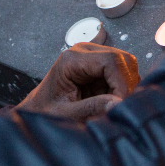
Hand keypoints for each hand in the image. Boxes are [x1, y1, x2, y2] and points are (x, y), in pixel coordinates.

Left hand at [17, 43, 139, 120]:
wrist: (39, 108)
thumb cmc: (46, 110)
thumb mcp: (66, 114)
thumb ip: (91, 108)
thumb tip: (118, 103)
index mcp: (71, 59)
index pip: (110, 61)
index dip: (121, 83)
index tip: (120, 103)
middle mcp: (84, 51)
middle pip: (122, 60)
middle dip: (125, 85)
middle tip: (118, 106)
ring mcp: (93, 55)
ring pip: (126, 65)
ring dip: (123, 86)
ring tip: (109, 103)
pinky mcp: (99, 64)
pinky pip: (122, 72)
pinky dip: (120, 87)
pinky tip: (107, 98)